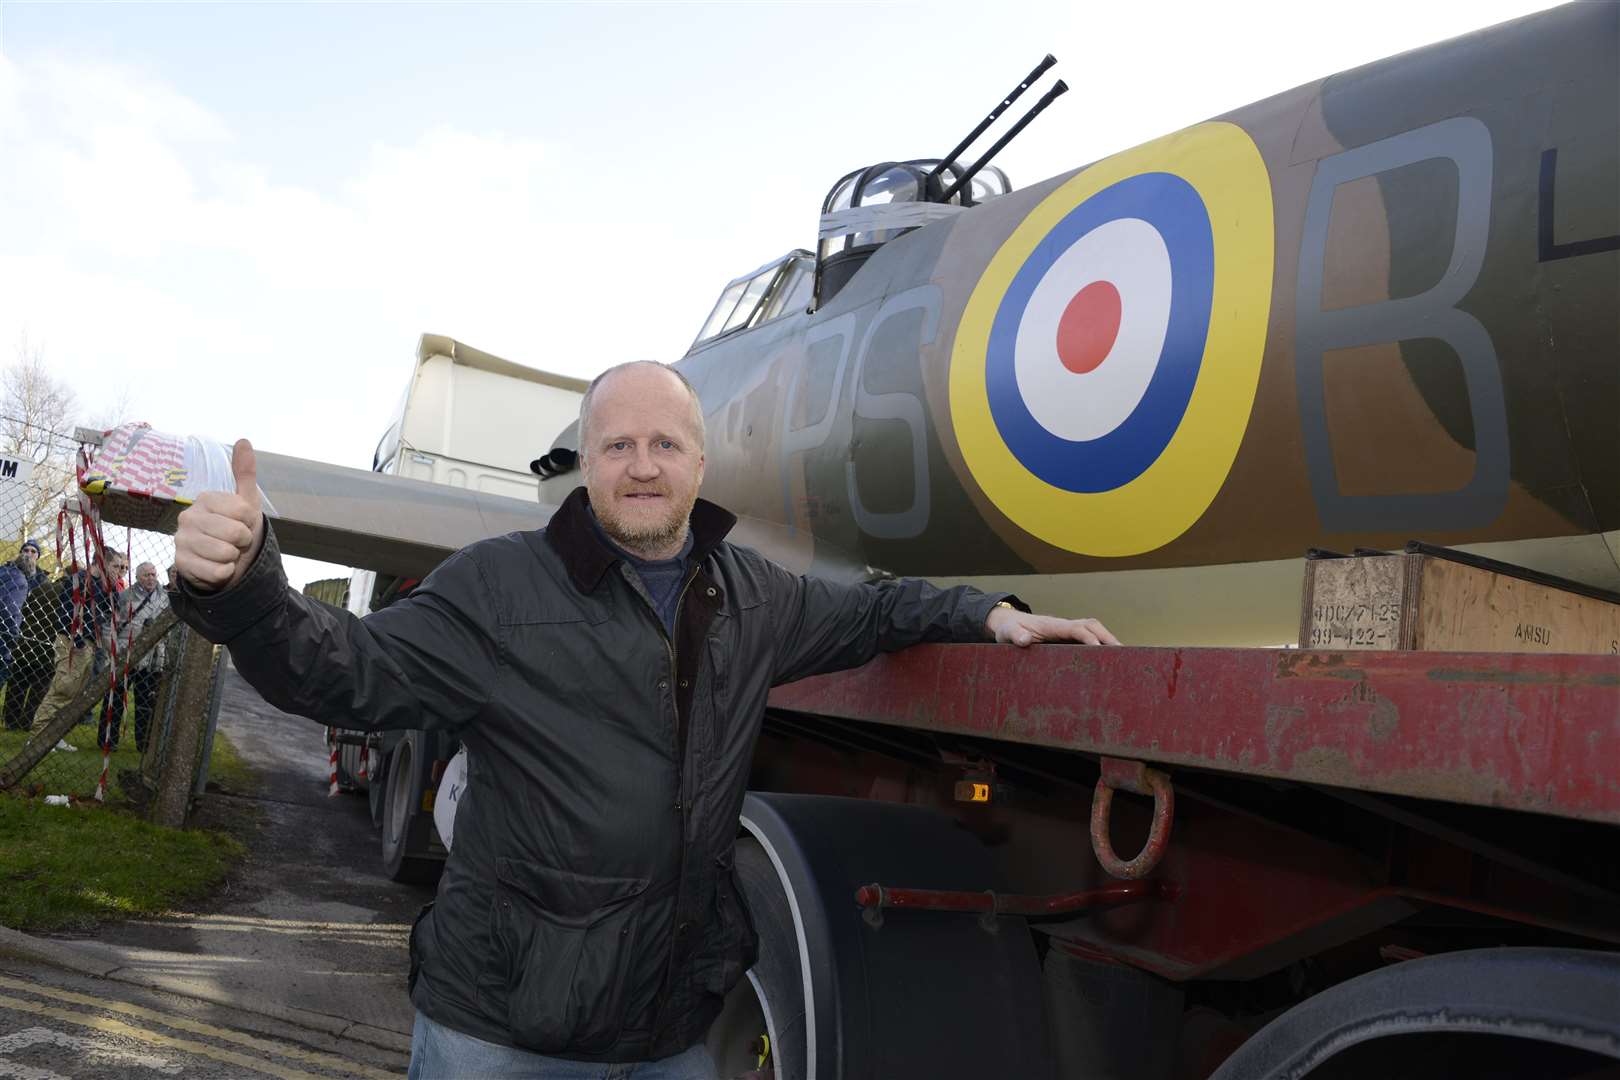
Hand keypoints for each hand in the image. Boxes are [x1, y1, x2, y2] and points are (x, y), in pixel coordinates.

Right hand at [174, 439, 264, 591]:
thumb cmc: (236, 529)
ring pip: (226, 553)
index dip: (250, 522)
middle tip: (234, 542)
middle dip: (243, 542)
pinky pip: (217, 572)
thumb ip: (245, 474)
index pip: (244, 511)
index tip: (242, 523)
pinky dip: (224, 573)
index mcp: (205, 499)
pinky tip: (216, 567)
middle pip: (236, 533)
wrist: (225, 563)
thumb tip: (243, 440)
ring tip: (226, 553)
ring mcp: (181, 540)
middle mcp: (188, 517)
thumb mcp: (246, 502)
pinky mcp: (180, 564)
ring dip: (234, 558)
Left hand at [986, 605, 1119, 647]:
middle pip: (1093, 626)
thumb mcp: (1007, 633)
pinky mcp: (1069, 636)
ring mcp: (1068, 630)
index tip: (1099, 650)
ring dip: (1109, 640)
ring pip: (1095, 629)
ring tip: (1124, 659)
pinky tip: (1110, 659)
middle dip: (1108, 637)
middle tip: (1123, 655)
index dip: (1089, 638)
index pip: (1076, 629)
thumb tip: (1024, 640)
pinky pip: (1090, 637)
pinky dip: (1103, 644)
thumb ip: (1015, 636)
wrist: (1010, 624)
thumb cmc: (1009, 630)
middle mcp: (1064, 625)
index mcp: (1053, 625)